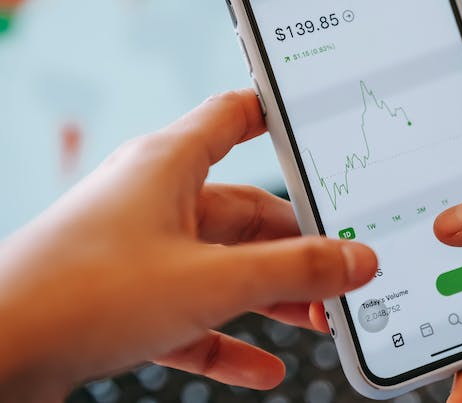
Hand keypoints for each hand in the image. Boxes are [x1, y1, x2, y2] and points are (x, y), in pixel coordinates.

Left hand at [0, 90, 376, 400]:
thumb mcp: (212, 281)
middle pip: (245, 209)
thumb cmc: (82, 293)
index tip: (322, 123)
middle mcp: (155, 198)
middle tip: (343, 271)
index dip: (279, 113)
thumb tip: (358, 260)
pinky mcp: (122, 298)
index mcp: (171, 164)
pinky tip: (264, 368)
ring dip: (271, 295)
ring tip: (318, 320)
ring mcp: (137, 250)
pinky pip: (191, 313)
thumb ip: (295, 270)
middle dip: (298, 246)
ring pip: (223, 264)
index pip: (237, 115)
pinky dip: (228, 338)